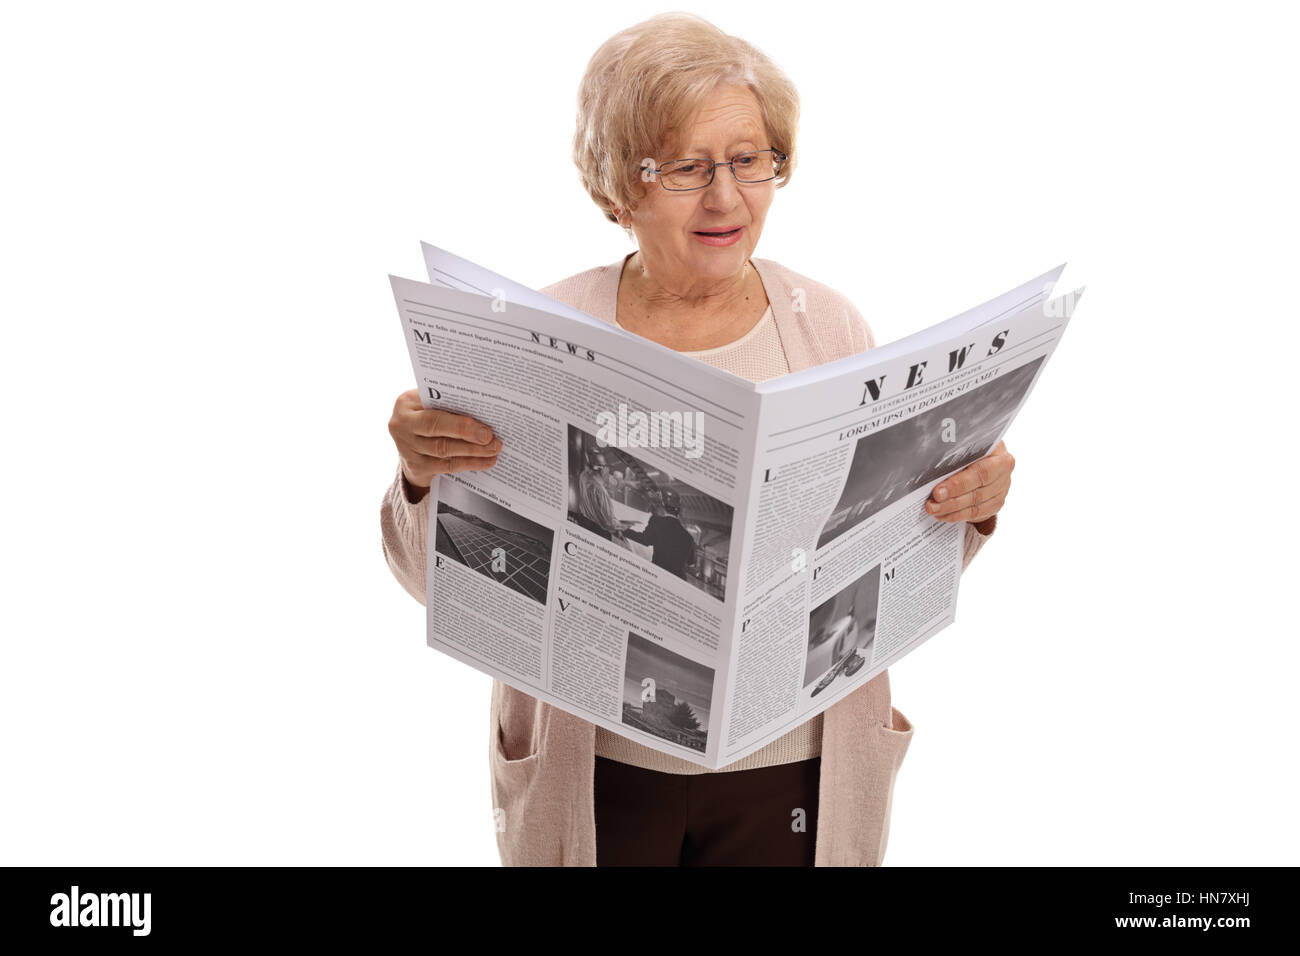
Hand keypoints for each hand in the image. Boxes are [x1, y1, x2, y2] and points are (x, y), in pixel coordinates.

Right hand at [388, 389, 502, 494]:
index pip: (433, 407)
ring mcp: (406, 448)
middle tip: (490, 437)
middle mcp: (401, 425)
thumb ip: (449, 404)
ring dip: (472, 451)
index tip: (483, 420)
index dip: (458, 418)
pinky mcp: (416, 467)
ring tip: (493, 449)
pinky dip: (469, 463)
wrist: (410, 444)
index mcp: (406, 404)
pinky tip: (486, 461)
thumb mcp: (429, 404)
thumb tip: (484, 410)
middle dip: (466, 432)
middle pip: (435, 428)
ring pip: (443, 450)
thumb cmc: (427, 416)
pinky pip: (446, 466)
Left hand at [925, 440, 1013, 526]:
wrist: (984, 456)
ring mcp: (1001, 488)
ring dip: (951, 509)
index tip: (937, 492)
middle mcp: (1003, 471)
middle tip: (931, 504)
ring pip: (975, 504)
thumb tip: (930, 464)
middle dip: (951, 500)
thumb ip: (953, 454)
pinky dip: (957, 515)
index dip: (958, 484)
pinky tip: (942, 514)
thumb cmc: (969, 448)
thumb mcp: (964, 445)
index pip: (980, 472)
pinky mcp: (996, 503)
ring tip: (933, 510)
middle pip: (977, 491)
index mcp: (998, 452)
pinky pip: (976, 513)